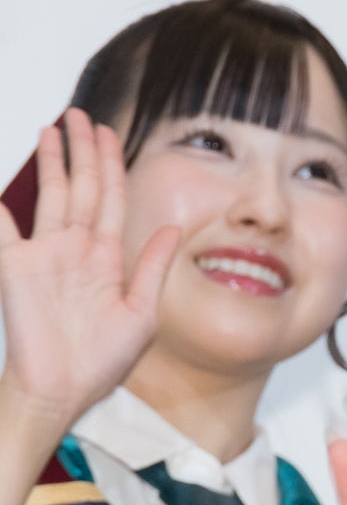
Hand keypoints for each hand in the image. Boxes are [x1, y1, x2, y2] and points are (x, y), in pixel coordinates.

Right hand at [0, 109, 179, 436]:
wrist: (64, 389)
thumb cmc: (103, 361)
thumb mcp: (143, 312)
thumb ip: (153, 267)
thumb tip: (171, 226)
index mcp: (107, 258)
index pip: (111, 200)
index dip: (112, 166)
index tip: (113, 133)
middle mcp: (75, 250)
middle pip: (81, 187)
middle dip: (83, 151)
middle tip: (83, 115)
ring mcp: (44, 254)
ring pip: (51, 195)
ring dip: (53, 161)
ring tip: (55, 127)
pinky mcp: (15, 266)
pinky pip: (4, 226)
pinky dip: (1, 204)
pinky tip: (4, 182)